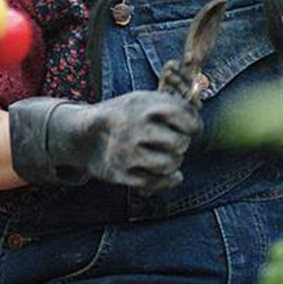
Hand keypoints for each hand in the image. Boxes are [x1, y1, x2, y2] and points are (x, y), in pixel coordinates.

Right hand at [8, 91, 202, 191]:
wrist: (83, 135)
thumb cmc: (123, 116)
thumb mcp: (141, 100)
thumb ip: (170, 106)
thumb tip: (199, 119)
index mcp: (142, 105)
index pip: (183, 115)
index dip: (194, 124)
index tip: (192, 128)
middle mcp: (133, 128)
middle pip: (179, 143)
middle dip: (182, 144)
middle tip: (176, 142)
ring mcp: (125, 152)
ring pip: (169, 164)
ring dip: (175, 162)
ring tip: (170, 156)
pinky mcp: (119, 173)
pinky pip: (155, 183)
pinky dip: (169, 180)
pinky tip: (174, 175)